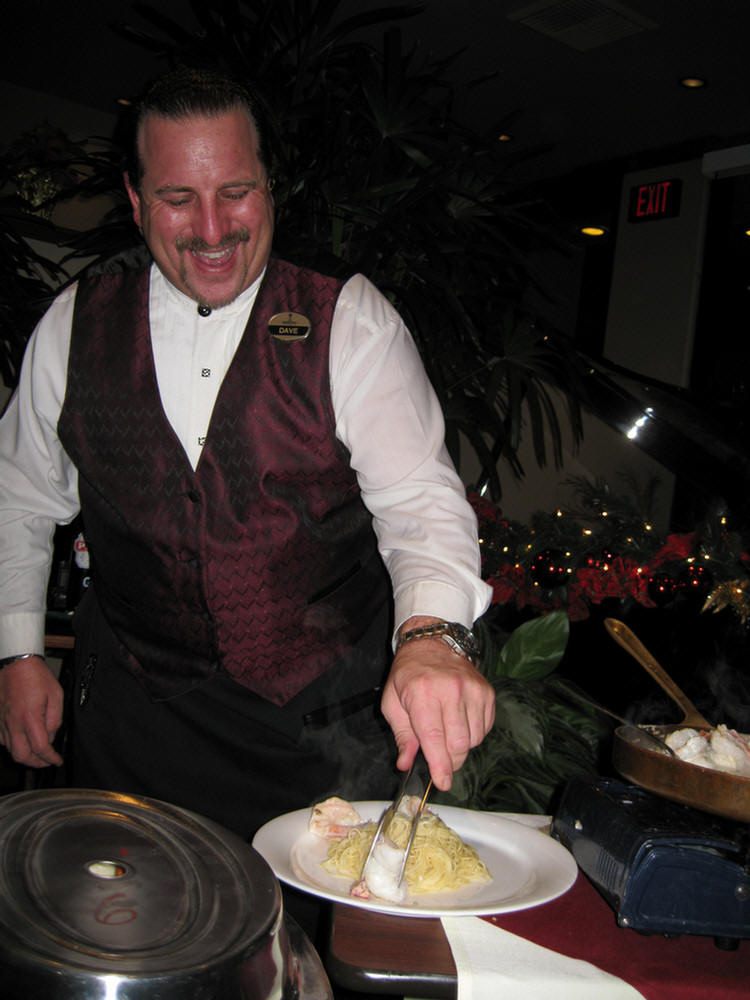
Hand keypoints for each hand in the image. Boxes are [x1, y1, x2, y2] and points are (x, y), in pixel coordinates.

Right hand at [0, 657, 63, 766]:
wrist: (15, 662)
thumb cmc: (36, 675)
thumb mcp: (56, 694)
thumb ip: (55, 719)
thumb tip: (51, 736)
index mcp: (30, 717)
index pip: (41, 748)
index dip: (50, 759)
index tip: (56, 760)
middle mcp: (13, 723)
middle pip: (21, 756)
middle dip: (36, 763)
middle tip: (46, 760)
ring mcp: (1, 721)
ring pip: (9, 749)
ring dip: (24, 754)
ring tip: (35, 752)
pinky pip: (0, 739)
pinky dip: (11, 744)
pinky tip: (20, 739)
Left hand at [380, 622, 494, 791]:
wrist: (431, 643)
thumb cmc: (408, 675)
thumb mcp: (392, 703)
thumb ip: (401, 736)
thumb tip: (405, 763)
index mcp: (422, 694)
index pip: (434, 739)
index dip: (439, 766)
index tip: (442, 783)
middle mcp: (450, 691)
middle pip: (458, 745)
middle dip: (450, 761)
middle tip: (441, 760)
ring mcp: (472, 690)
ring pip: (473, 739)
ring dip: (461, 747)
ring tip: (447, 732)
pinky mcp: (486, 691)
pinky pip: (485, 728)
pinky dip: (473, 734)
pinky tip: (460, 723)